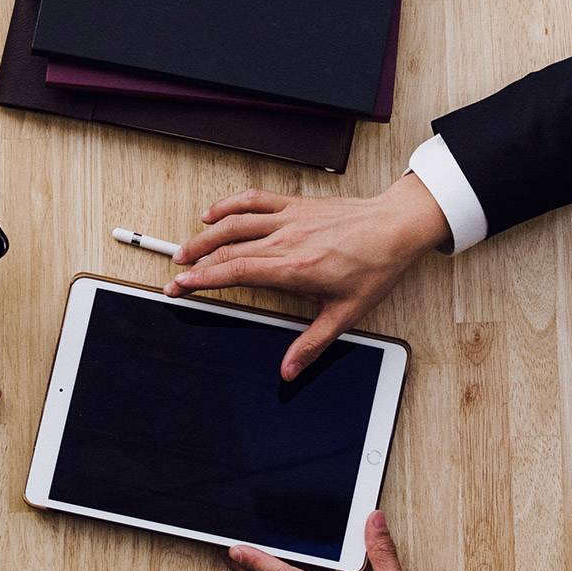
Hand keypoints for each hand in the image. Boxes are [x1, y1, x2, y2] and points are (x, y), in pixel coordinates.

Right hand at [164, 174, 451, 379]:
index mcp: (295, 268)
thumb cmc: (375, 266)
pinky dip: (229, 205)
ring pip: (234, 223)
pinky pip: (253, 200)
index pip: (236, 271)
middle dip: (195, 263)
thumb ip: (312, 344)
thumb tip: (289, 370)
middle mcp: (287, 239)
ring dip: (204, 236)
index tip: (181, 286)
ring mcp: (289, 219)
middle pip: (227, 249)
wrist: (396, 227)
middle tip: (174, 277)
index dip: (203, 279)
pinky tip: (213, 214)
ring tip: (183, 250)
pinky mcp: (294, 205)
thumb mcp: (345, 314)